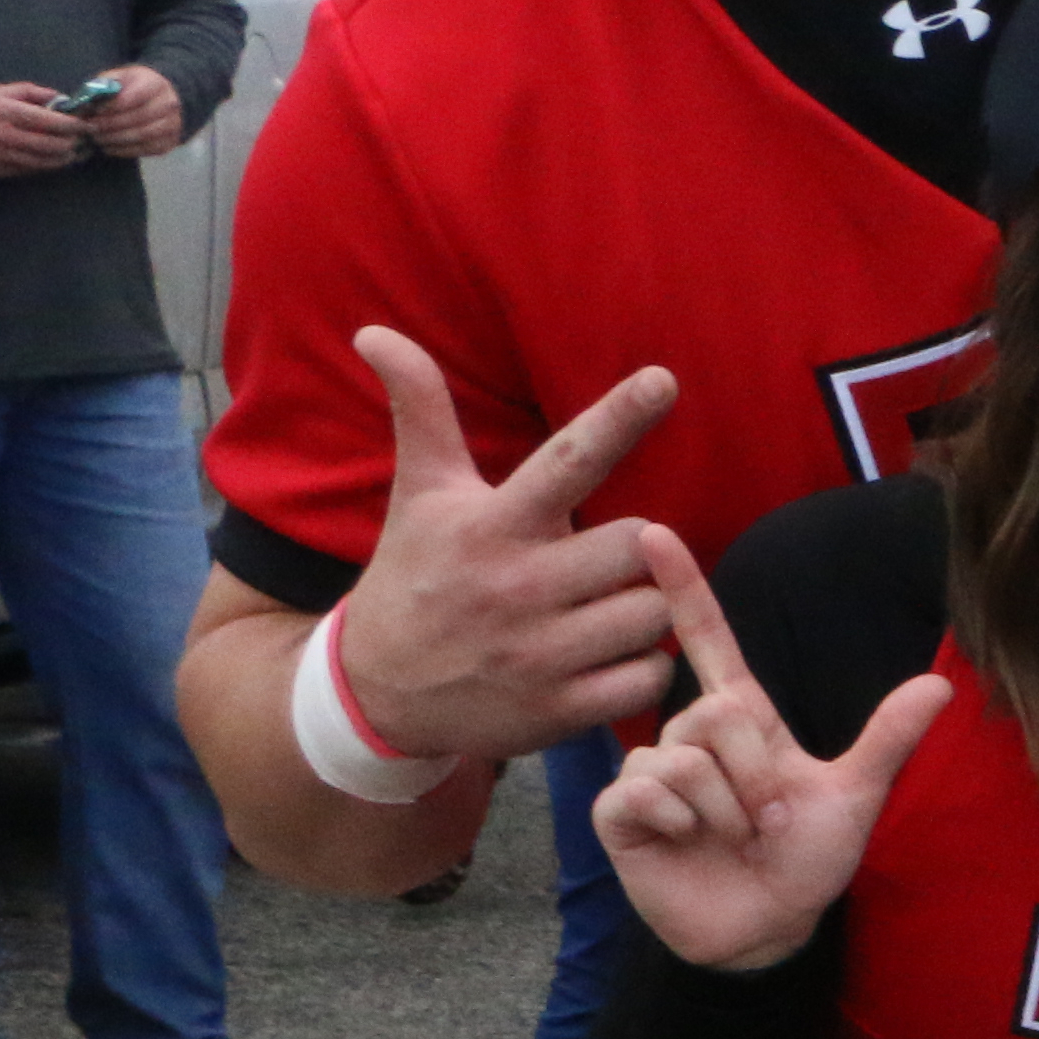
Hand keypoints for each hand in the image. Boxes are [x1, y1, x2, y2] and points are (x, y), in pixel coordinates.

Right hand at [0, 80, 86, 176]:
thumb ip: (31, 92)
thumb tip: (62, 99)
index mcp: (4, 111)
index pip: (47, 121)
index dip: (71, 124)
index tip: (85, 124)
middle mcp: (3, 135)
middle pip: (49, 145)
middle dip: (72, 143)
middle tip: (84, 140)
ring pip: (43, 162)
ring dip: (64, 159)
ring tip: (75, 153)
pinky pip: (29, 171)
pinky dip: (46, 166)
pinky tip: (54, 160)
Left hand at [80, 66, 186, 158]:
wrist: (163, 99)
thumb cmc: (135, 87)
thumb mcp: (120, 77)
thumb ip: (105, 85)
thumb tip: (88, 101)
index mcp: (155, 83)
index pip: (134, 97)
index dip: (112, 106)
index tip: (94, 111)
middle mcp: (169, 104)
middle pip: (138, 118)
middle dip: (111, 124)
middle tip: (91, 128)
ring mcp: (172, 125)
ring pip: (142, 135)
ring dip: (116, 139)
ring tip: (97, 138)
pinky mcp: (169, 142)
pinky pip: (146, 149)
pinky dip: (124, 150)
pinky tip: (109, 146)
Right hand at [334, 327, 689, 760]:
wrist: (375, 692)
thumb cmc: (414, 575)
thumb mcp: (419, 494)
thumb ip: (420, 412)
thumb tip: (375, 329)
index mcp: (492, 525)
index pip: (567, 461)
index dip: (618, 418)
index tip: (663, 378)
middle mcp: (518, 586)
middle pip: (641, 542)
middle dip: (640, 548)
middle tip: (609, 559)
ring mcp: (540, 653)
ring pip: (656, 612)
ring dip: (649, 607)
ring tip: (606, 606)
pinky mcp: (559, 710)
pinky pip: (652, 675)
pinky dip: (647, 667)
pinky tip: (610, 657)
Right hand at [588, 528, 954, 972]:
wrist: (768, 925)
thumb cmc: (806, 858)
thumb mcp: (854, 795)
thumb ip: (888, 738)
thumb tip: (941, 684)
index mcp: (744, 719)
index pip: (710, 641)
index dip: (685, 589)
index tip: (654, 531)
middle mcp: (692, 735)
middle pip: (718, 713)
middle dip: (756, 774)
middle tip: (766, 819)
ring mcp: (652, 771)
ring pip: (684, 757)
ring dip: (726, 809)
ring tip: (733, 837)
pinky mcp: (619, 811)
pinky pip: (646, 791)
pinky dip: (680, 822)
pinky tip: (687, 843)